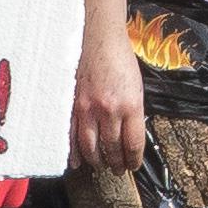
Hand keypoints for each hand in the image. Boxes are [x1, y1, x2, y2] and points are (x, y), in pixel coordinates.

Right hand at [67, 28, 147, 174]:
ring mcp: (87, 109)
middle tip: (118, 170)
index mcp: (130, 105)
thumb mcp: (136, 85)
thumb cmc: (119, 57)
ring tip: (102, 167)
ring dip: (98, 161)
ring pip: (91, 147)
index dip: (134, 159)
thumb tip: (129, 133)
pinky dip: (75, 151)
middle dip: (117, 163)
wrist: (97, 38)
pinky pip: (71, 135)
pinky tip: (78, 161)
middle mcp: (109, 110)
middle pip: (113, 148)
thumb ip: (132, 110)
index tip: (133, 165)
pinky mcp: (71, 106)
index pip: (133, 143)